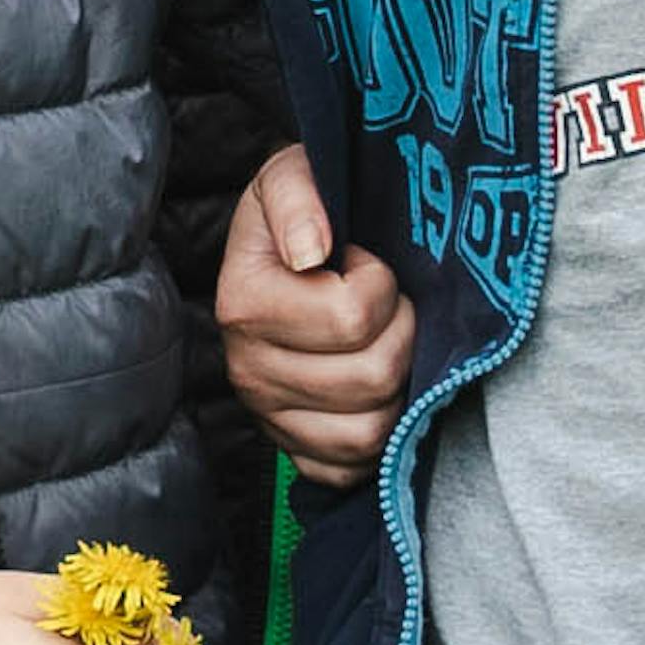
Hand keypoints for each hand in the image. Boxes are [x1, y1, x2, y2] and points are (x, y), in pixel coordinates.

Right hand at [219, 148, 414, 479]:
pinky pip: (351, 470)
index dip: (380, 285)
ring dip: (398, 385)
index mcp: (244, 302)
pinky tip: (376, 395)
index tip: (365, 262)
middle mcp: (247, 368)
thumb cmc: (303, 211)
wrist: (293, 250)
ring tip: (384, 344)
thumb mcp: (293, 175)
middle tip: (389, 305)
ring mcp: (269, 416)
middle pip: (372, 376)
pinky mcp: (293, 450)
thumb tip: (313, 252)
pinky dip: (377, 440)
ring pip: (371, 431)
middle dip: (401, 332)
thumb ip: (299, 197)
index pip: (350, 317)